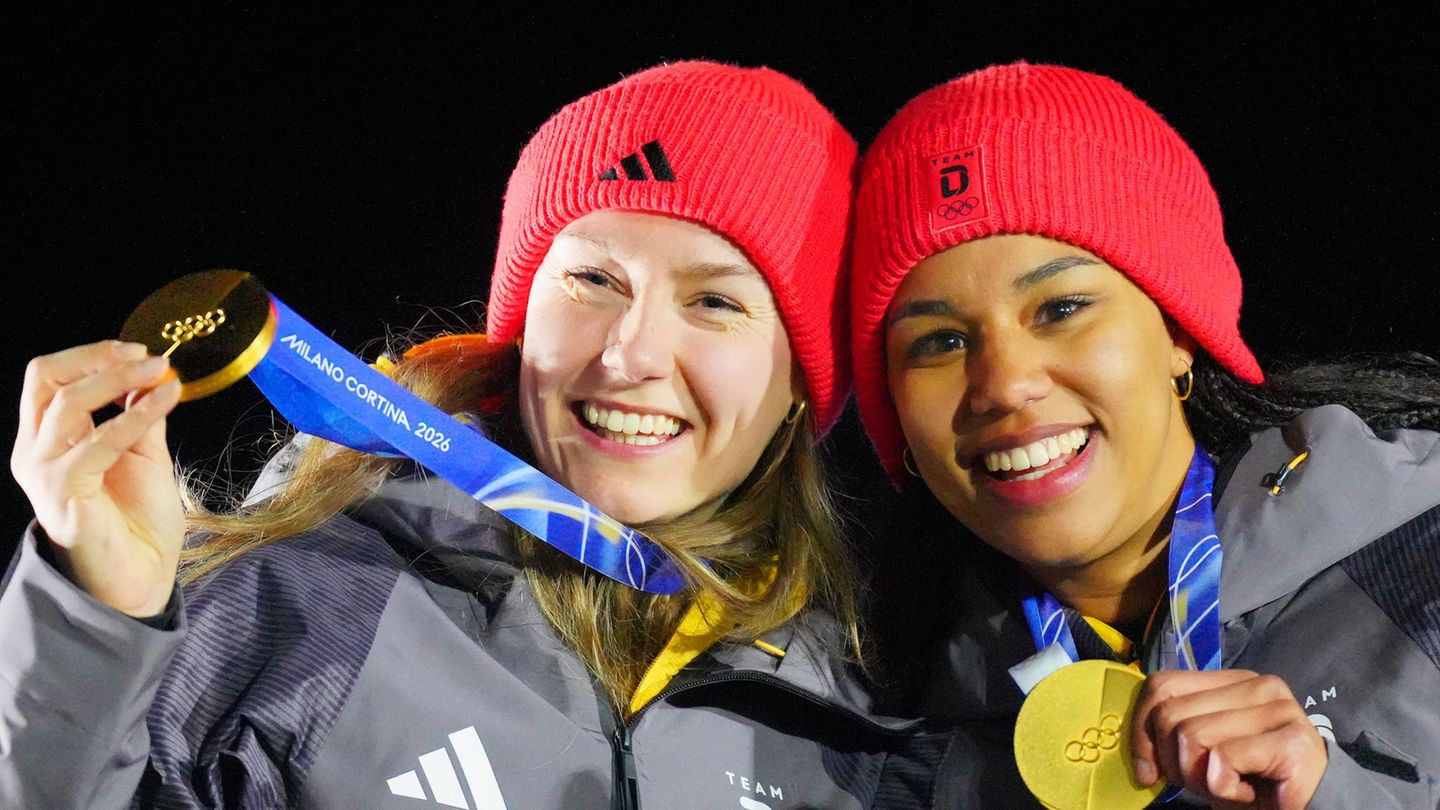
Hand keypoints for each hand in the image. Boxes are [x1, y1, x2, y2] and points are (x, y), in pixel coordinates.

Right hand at [10, 340, 184, 615]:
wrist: (141, 576)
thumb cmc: (138, 519)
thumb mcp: (142, 452)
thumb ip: (139, 414)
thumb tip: (150, 372)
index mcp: (46, 438)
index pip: (48, 377)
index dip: (90, 355)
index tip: (140, 350)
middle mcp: (34, 451)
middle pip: (46, 380)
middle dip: (97, 359)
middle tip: (148, 357)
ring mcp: (43, 472)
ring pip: (68, 404)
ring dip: (120, 381)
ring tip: (162, 375)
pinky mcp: (63, 493)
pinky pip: (98, 442)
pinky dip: (135, 415)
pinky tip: (164, 401)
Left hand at [1129, 669, 1326, 808]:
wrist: (1314, 808)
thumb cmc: (1254, 781)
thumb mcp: (1204, 751)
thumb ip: (1176, 732)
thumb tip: (1139, 748)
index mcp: (1232, 680)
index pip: (1162, 685)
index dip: (1142, 729)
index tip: (1148, 770)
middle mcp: (1258, 684)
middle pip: (1172, 714)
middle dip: (1174, 762)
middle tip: (1203, 783)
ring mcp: (1280, 708)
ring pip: (1192, 737)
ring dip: (1200, 779)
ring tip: (1229, 786)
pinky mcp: (1293, 741)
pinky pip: (1222, 761)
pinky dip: (1224, 789)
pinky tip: (1249, 792)